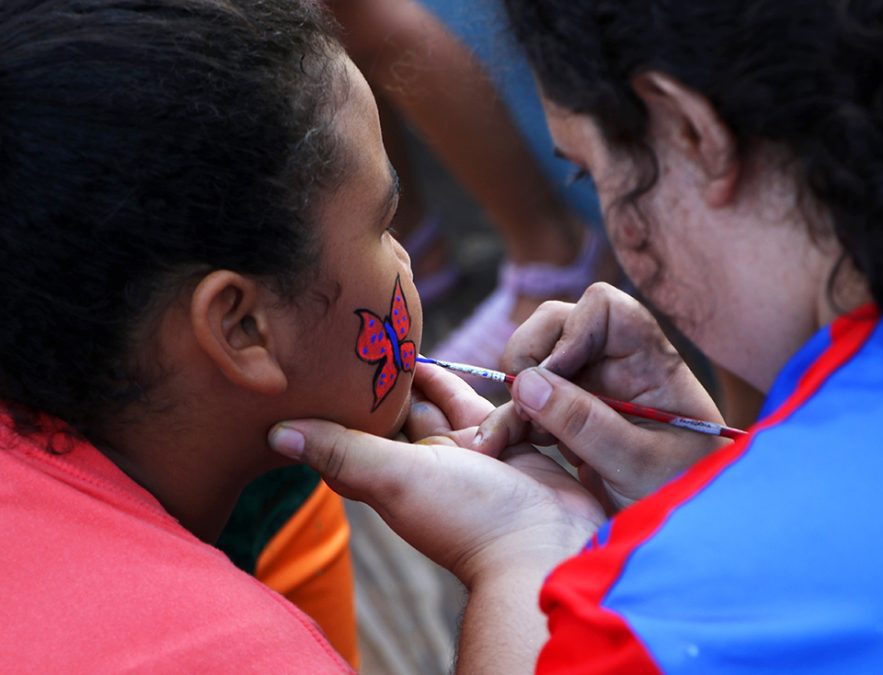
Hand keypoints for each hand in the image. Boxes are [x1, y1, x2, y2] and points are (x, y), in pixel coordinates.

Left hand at [268, 363, 605, 587]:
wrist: (549, 548)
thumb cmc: (468, 517)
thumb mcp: (397, 479)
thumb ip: (341, 450)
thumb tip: (273, 431)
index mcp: (394, 471)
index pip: (361, 425)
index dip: (348, 393)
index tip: (334, 350)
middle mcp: (428, 462)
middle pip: (406, 406)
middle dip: (395, 373)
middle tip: (381, 325)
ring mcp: (472, 453)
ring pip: (449, 401)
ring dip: (442, 378)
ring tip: (421, 332)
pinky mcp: (512, 443)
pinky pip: (495, 405)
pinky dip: (491, 392)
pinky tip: (479, 368)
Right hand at [475, 283, 729, 509]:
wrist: (684, 534)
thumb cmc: (679, 493)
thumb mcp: (636, 463)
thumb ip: (584, 422)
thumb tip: (526, 384)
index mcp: (648, 362)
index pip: (604, 307)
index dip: (571, 330)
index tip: (556, 375)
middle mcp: (615, 365)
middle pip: (556, 324)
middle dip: (529, 358)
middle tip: (525, 407)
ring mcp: (588, 389)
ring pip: (533, 364)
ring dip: (514, 398)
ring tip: (509, 440)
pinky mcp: (566, 418)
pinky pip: (525, 403)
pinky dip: (509, 422)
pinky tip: (499, 448)